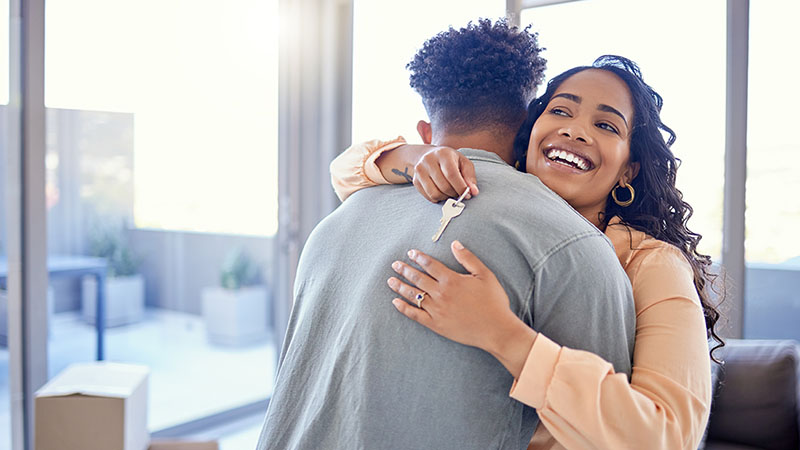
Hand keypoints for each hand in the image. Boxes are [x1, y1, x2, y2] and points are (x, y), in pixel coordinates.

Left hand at [386, 241, 519, 351]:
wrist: (496, 329)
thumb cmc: (493, 302)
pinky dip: (404, 308)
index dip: (418, 257)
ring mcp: (436, 310)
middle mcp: (441, 294)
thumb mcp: (485, 275)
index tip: (410, 253)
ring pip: (413, 295)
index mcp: (451, 280)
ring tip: (390, 280)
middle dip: (405, 270)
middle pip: (418, 278)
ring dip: (400, 286)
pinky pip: (415, 315)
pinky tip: (395, 302)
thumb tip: (455, 243)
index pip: (430, 265)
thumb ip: (468, 258)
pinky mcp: (435, 324)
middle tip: (395, 265)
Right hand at [413, 147, 478, 202]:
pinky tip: (442, 192)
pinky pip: (428, 197)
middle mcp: (428, 160)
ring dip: (446, 197)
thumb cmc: (450, 160)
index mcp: (443, 154)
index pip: (452, 174)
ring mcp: (420, 171)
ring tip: (451, 192)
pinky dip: (438, 198)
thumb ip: (469, 177)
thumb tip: (474, 192)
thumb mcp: (463, 163)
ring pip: (435, 193)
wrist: (428, 156)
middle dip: (454, 194)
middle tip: (459, 194)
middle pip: (444, 186)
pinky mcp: (415, 180)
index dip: (461, 187)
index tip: (467, 195)